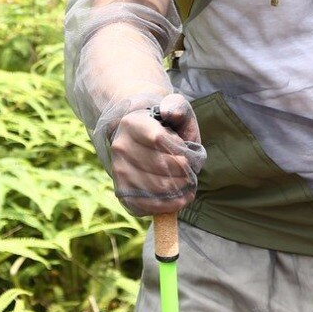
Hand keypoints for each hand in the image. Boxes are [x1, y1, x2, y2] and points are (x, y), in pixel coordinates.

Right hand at [108, 93, 205, 216]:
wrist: (143, 140)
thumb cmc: (166, 125)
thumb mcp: (176, 109)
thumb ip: (177, 106)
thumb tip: (170, 112)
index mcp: (132, 123)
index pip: (158, 139)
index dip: (179, 147)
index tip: (186, 150)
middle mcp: (120, 147)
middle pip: (160, 165)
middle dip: (184, 171)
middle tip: (193, 171)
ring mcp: (119, 171)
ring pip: (156, 187)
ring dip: (180, 188)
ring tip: (190, 184)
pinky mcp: (123, 192)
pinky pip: (148, 205)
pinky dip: (170, 205)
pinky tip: (182, 198)